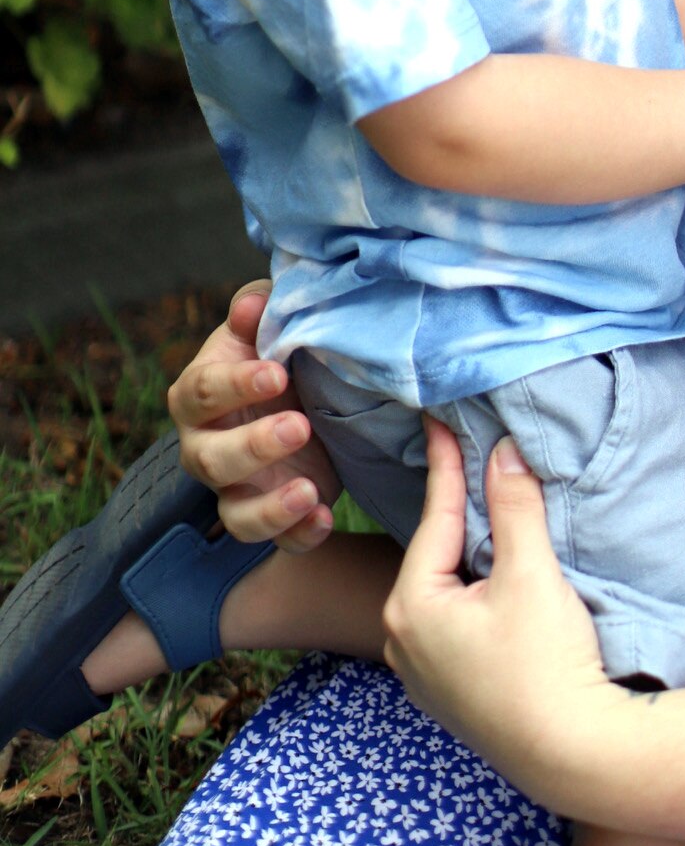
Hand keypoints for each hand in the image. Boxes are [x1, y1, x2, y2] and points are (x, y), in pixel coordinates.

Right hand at [167, 281, 342, 551]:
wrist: (304, 391)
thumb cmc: (276, 350)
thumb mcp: (269, 324)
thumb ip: (258, 311)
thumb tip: (252, 304)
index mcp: (199, 393)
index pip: (202, 392)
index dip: (236, 384)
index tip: (277, 373)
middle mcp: (205, 447)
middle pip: (210, 460)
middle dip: (253, 447)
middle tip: (299, 426)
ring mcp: (236, 488)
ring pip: (235, 515)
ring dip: (270, 508)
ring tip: (309, 491)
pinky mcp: (270, 514)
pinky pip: (275, 541)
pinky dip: (298, 535)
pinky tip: (324, 518)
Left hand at [383, 420, 618, 802]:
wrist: (571, 751)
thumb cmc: (544, 662)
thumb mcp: (530, 572)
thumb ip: (513, 506)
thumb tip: (503, 450)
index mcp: (412, 607)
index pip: (434, 516)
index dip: (445, 463)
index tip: (438, 418)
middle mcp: (404, 641)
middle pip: (434, 553)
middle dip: (455, 508)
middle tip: (464, 456)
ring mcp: (424, 673)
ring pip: (444, 588)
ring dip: (466, 551)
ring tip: (481, 508)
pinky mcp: (451, 692)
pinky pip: (453, 620)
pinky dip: (470, 589)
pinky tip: (491, 576)